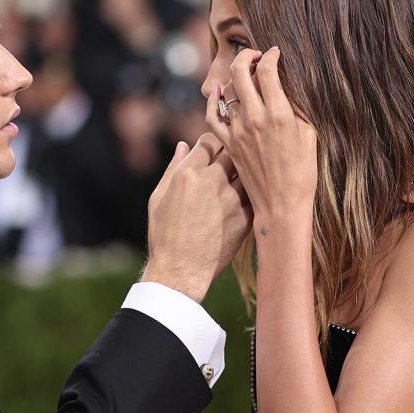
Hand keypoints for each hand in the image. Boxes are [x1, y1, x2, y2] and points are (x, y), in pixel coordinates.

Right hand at [143, 132, 252, 301]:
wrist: (181, 271)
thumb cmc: (164, 235)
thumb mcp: (158, 198)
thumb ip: (173, 168)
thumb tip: (183, 145)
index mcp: (187, 174)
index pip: (209, 141)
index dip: (215, 142)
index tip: (216, 148)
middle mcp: (211, 181)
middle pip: (233, 150)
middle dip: (234, 150)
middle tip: (235, 158)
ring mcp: (231, 199)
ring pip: (248, 170)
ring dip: (247, 170)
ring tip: (247, 174)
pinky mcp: (245, 217)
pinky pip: (254, 194)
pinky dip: (253, 191)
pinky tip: (251, 195)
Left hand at [205, 47, 317, 222]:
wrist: (281, 205)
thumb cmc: (302, 172)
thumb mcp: (309, 135)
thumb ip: (296, 108)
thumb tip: (286, 87)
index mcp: (279, 114)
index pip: (268, 71)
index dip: (271, 56)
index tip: (275, 53)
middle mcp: (255, 119)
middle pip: (242, 73)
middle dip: (248, 57)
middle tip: (256, 56)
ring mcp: (238, 132)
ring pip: (228, 92)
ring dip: (235, 78)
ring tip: (244, 74)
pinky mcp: (228, 145)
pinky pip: (213, 117)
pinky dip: (213, 102)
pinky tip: (217, 92)